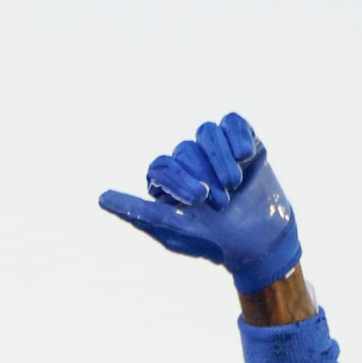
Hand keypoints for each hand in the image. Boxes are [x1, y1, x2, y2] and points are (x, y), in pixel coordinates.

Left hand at [99, 112, 299, 292]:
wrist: (260, 241)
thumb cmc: (212, 241)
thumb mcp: (173, 231)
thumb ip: (139, 214)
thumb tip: (101, 198)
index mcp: (168, 182)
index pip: (161, 165)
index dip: (179, 179)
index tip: (198, 201)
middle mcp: (189, 161)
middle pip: (185, 149)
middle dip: (203, 175)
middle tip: (219, 202)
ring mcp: (214, 149)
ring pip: (207, 131)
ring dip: (221, 160)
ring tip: (234, 186)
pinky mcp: (241, 140)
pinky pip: (232, 121)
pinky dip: (239, 138)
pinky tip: (246, 158)